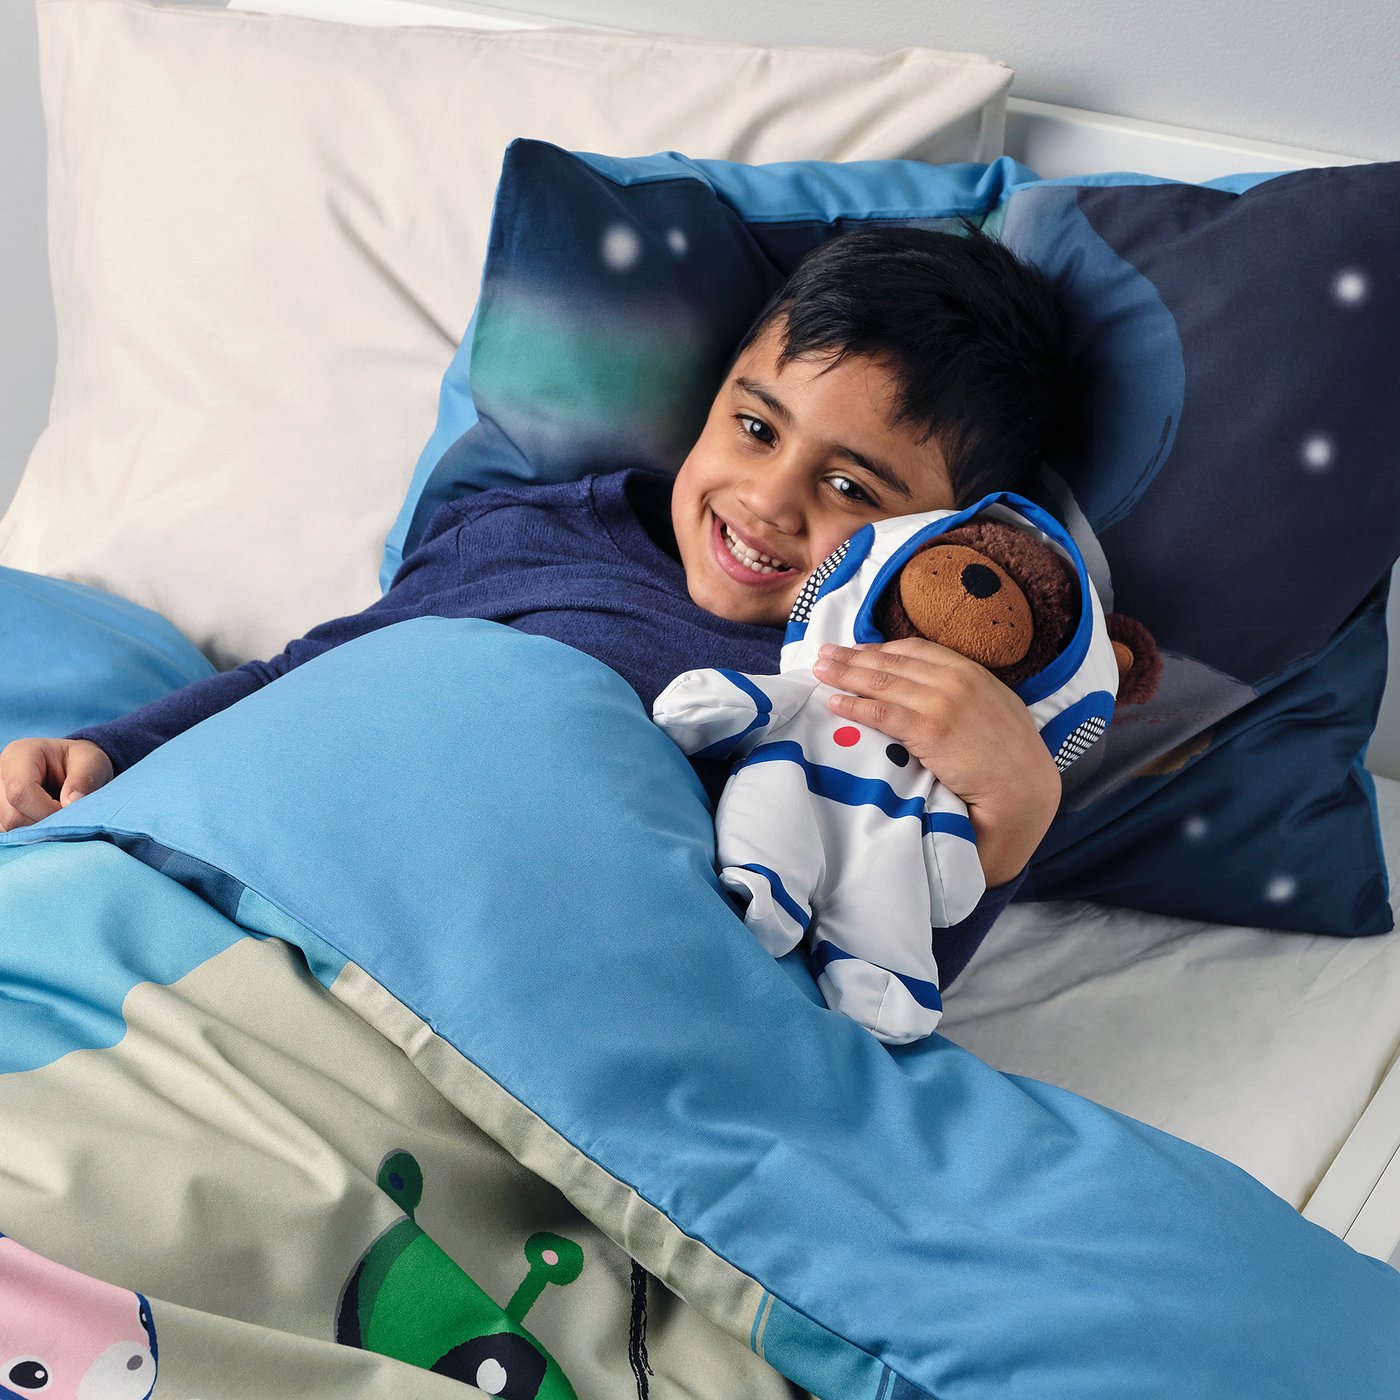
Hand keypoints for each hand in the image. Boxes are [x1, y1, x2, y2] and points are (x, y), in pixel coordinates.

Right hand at [0, 738, 113, 831]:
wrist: (72, 766)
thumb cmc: (81, 762)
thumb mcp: (92, 762)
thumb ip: (84, 779)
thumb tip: (71, 803)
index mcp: (19, 754)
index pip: (20, 791)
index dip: (47, 810)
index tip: (70, 811)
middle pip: (12, 815)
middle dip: (44, 823)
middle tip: (67, 815)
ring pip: (8, 827)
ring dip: (38, 830)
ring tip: (57, 814)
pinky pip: (9, 832)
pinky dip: (31, 834)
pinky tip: (45, 821)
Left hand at [812, 640, 1060, 886]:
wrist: (1024, 790)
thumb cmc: (1011, 759)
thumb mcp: (995, 710)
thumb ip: (968, 694)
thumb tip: (935, 693)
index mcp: (972, 672)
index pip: (917, 650)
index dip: (882, 648)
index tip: (857, 650)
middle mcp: (956, 680)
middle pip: (892, 661)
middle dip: (853, 656)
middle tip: (824, 654)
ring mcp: (942, 703)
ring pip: (882, 682)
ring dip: (845, 675)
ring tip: (819, 672)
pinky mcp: (929, 730)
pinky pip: (882, 713)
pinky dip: (855, 705)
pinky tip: (835, 704)